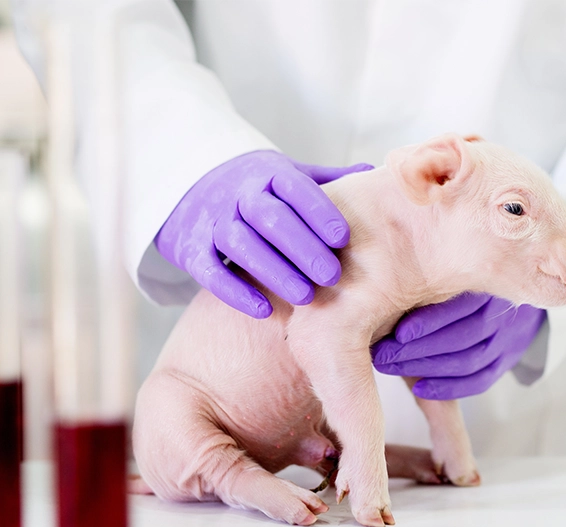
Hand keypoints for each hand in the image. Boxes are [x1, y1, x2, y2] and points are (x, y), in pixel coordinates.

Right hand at [155, 150, 371, 317]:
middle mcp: (238, 194)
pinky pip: (209, 271)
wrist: (188, 187)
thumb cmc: (258, 190)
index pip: (295, 187)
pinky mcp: (190, 248)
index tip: (344, 239)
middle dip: (302, 247)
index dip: (319, 211)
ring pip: (240, 244)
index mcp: (268, 174)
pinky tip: (264, 312)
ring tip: (305, 298)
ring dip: (273, 271)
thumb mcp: (289, 178)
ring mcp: (211, 220)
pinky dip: (235, 292)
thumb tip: (377, 176)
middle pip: (269, 217)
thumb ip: (329, 181)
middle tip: (333, 277)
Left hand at [372, 293, 546, 398]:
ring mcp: (508, 337)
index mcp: (487, 282)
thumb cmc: (460, 277)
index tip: (398, 333)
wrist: (512, 285)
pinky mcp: (506, 359)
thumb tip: (382, 284)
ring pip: (470, 360)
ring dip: (426, 367)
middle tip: (381, 354)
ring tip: (389, 366)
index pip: (462, 305)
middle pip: (464, 337)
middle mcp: (502, 310)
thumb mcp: (447, 270)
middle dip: (417, 349)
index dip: (430, 322)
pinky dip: (449, 387)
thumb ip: (424, 282)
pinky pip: (480, 380)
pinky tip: (420, 389)